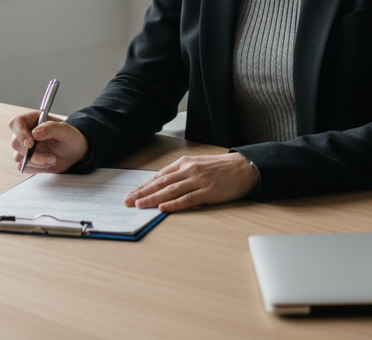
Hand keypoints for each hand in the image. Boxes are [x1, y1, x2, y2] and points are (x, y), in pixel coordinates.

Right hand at [9, 111, 88, 173]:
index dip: (20, 133)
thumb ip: (51, 128)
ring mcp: (25, 148)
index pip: (16, 123)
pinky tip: (47, 164)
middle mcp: (26, 133)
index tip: (31, 144)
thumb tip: (34, 133)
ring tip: (53, 160)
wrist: (74, 152)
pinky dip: (36, 168)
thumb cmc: (70, 137)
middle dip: (33, 154)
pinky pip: (24, 167)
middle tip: (51, 158)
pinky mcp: (27, 161)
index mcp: (33, 120)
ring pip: (19, 157)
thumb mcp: (65, 130)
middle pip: (15, 143)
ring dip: (37, 162)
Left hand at [122, 153, 259, 211]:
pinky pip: (187, 199)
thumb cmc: (221, 168)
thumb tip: (162, 185)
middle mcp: (189, 170)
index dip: (143, 186)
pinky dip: (173, 204)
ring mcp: (198, 181)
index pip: (159, 176)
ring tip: (139, 205)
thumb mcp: (198, 165)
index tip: (131, 194)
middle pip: (161, 183)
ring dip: (152, 199)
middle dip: (142, 193)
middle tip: (127, 201)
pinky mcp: (209, 192)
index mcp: (185, 163)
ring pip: (170, 191)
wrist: (244, 167)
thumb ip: (181, 174)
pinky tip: (162, 208)